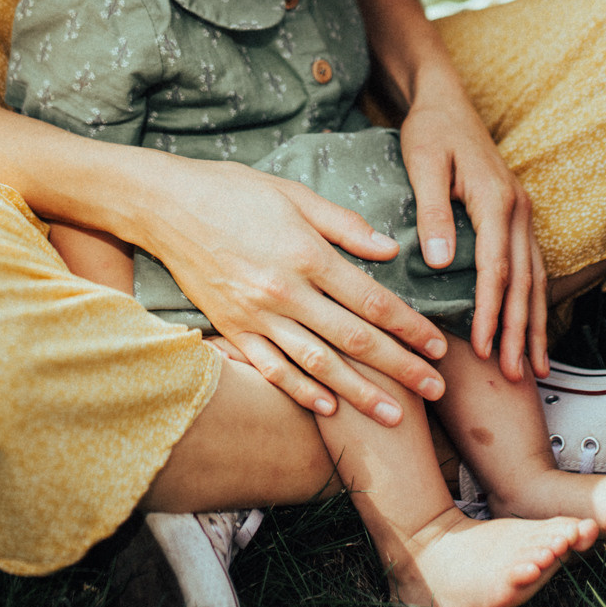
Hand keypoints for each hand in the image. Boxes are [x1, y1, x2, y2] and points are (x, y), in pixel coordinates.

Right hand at [140, 154, 448, 425]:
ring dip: (359, 393)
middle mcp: (285, 292)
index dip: (410, 327)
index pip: (373, 301)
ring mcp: (256, 316)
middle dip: (400, 368)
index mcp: (307, 254)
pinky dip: (300, 392)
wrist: (167, 206)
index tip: (438, 346)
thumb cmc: (236, 191)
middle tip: (435, 391)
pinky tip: (328, 408)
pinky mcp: (232, 328)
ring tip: (394, 416)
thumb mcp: (295, 194)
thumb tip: (391, 250)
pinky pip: (271, 369)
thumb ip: (345, 225)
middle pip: (354, 340)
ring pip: (318, 365)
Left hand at [400, 86, 547, 381]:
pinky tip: (534, 327)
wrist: (446, 101)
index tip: (485, 350)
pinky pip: (532, 265)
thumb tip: (442, 265)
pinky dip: (535, 300)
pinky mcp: (517, 214)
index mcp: (495, 199)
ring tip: (536, 367)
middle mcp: (518, 208)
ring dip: (536, 323)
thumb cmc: (428, 132)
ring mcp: (522, 211)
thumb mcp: (422, 164)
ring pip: (535, 277)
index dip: (492, 312)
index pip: (496, 269)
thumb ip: (433, 213)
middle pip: (524, 280)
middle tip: (520, 377)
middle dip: (523, 331)